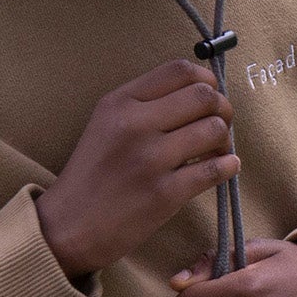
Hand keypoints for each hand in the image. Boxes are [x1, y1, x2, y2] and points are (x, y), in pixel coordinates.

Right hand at [35, 60, 237, 278]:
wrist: (68, 226)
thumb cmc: (92, 175)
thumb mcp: (106, 124)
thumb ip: (144, 104)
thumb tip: (200, 93)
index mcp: (120, 101)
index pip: (179, 69)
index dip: (206, 79)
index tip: (210, 95)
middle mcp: (135, 124)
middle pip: (204, 95)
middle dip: (222, 108)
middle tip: (219, 124)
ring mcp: (151, 159)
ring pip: (214, 130)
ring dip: (225, 139)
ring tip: (217, 150)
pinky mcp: (165, 193)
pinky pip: (215, 169)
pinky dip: (229, 166)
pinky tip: (226, 167)